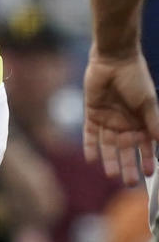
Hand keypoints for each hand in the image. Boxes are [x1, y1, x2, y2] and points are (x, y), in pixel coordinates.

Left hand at [83, 49, 158, 183]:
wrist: (114, 60)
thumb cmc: (136, 79)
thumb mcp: (147, 103)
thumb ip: (154, 124)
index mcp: (142, 122)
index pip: (145, 147)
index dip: (147, 160)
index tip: (149, 174)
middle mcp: (125, 124)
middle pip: (126, 150)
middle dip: (128, 166)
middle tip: (129, 182)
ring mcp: (108, 120)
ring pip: (108, 146)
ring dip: (110, 160)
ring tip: (111, 175)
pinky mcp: (92, 114)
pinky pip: (90, 135)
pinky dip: (90, 147)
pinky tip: (91, 160)